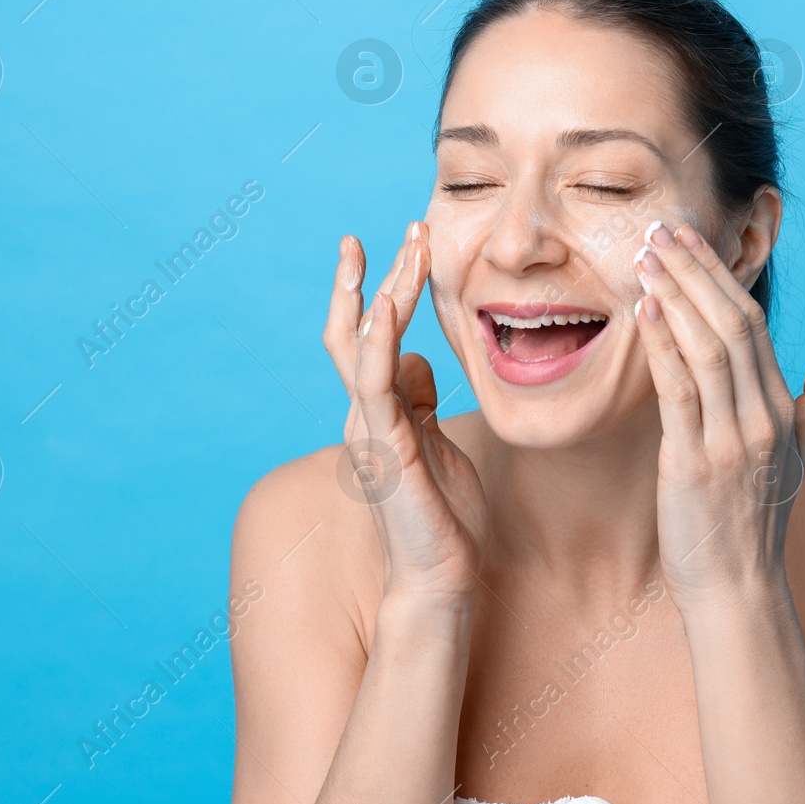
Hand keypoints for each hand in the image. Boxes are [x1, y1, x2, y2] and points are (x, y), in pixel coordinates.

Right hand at [323, 222, 488, 609]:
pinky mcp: (383, 446)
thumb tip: (418, 358)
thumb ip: (420, 400)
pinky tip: (388, 305)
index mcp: (380, 409)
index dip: (381, 287)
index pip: (370, 335)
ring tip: (407, 246)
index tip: (403, 242)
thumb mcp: (437, 440)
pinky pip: (373, 383)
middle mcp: (365, 412)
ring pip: (365, 343)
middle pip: (360, 327)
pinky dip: (377, 340)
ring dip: (386, 291)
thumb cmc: (444, 516)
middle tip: (409, 226)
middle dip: (382, 273)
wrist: (440, 577)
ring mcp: (368, 427)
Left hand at [631, 220, 804, 610]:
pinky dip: (663, 347)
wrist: (739, 589)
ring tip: (646, 257)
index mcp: (784, 410)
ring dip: (676, 296)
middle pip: (732, 325)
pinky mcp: (694, 465)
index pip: (754, 325)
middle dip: (695, 271)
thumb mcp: (799, 457)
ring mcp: (732, 442)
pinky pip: (680, 393)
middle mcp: (763, 419)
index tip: (689, 238)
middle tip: (662, 229)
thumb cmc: (758, 520)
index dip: (720, 276)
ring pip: (707, 349)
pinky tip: (645, 312)